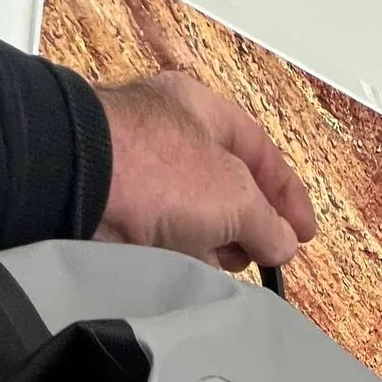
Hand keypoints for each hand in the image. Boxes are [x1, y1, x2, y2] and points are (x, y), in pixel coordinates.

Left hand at [94, 72, 316, 271]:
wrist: (78, 185)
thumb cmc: (159, 169)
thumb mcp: (235, 196)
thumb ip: (268, 222)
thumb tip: (283, 244)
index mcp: (200, 109)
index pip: (259, 150)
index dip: (288, 194)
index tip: (303, 234)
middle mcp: (167, 135)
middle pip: (227, 185)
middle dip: (251, 223)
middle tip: (265, 254)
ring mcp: (139, 173)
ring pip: (193, 214)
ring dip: (216, 243)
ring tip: (228, 267)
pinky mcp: (116, 209)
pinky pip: (161, 235)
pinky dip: (182, 254)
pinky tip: (192, 272)